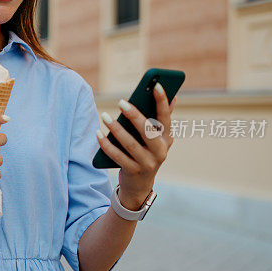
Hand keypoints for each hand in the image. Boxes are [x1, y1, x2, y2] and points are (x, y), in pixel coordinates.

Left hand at [96, 84, 175, 208]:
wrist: (140, 186)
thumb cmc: (146, 153)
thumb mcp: (157, 139)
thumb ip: (162, 119)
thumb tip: (173, 97)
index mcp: (167, 139)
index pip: (166, 118)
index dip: (163, 101)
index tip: (155, 85)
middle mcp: (160, 152)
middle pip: (147, 131)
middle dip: (135, 116)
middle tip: (121, 102)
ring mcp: (147, 164)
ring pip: (130, 144)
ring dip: (116, 129)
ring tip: (104, 116)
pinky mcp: (133, 172)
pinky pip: (117, 157)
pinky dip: (107, 145)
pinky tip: (98, 133)